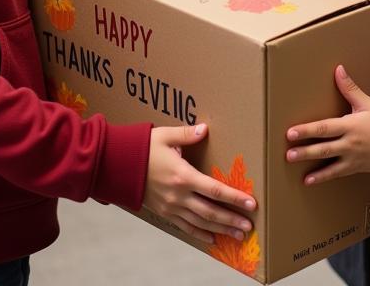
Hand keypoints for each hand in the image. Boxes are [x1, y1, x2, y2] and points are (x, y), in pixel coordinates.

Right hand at [144, 123, 256, 244]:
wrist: (117, 166)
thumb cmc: (142, 148)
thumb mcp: (165, 136)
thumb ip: (187, 134)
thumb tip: (205, 129)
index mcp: (183, 176)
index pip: (215, 190)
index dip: (235, 198)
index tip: (251, 204)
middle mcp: (179, 195)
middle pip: (211, 212)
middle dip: (232, 220)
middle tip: (249, 227)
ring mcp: (171, 207)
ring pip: (201, 222)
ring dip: (221, 229)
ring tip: (238, 235)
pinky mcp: (164, 212)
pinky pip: (185, 227)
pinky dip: (200, 234)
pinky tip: (213, 239)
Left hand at [285, 66, 369, 185]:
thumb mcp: (368, 104)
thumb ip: (350, 88)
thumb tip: (338, 70)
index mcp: (350, 126)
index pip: (325, 128)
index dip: (307, 130)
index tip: (291, 133)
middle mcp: (348, 144)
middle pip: (323, 148)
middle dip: (305, 151)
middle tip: (288, 153)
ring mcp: (351, 158)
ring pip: (328, 162)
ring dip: (310, 164)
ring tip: (293, 164)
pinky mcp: (354, 168)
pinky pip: (336, 173)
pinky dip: (322, 177)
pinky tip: (309, 181)